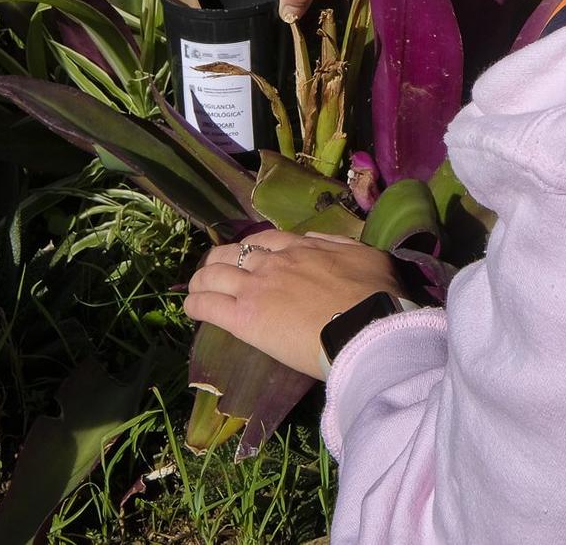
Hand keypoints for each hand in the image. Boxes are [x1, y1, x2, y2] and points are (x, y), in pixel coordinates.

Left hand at [184, 229, 404, 376]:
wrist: (366, 327)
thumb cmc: (375, 295)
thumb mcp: (365, 254)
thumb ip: (338, 243)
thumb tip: (315, 240)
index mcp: (302, 247)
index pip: (265, 239)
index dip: (251, 247)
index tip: (247, 255)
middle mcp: (274, 262)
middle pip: (234, 252)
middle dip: (220, 258)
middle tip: (215, 269)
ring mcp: (257, 288)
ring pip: (215, 274)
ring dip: (202, 279)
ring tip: (196, 287)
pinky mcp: (245, 318)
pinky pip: (209, 306)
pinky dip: (196, 304)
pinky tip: (190, 308)